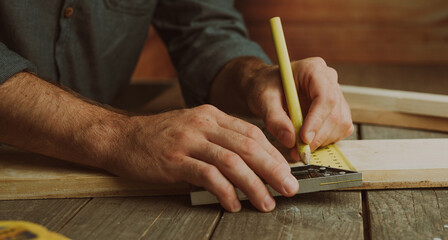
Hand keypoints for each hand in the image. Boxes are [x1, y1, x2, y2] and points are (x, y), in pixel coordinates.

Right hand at [107, 105, 298, 211]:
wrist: (121, 137)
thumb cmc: (159, 137)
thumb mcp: (194, 128)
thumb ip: (220, 139)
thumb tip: (251, 161)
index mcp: (212, 115)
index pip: (252, 133)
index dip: (274, 154)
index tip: (287, 172)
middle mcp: (204, 124)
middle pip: (248, 146)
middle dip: (274, 169)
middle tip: (289, 188)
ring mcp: (189, 140)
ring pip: (232, 162)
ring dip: (254, 184)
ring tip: (266, 202)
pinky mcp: (174, 159)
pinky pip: (207, 175)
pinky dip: (224, 191)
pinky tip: (232, 203)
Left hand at [246, 57, 352, 159]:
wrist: (268, 87)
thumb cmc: (265, 87)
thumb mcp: (263, 100)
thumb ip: (275, 119)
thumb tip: (290, 140)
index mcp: (313, 69)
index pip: (325, 97)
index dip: (316, 120)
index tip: (304, 139)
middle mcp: (329, 80)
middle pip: (334, 114)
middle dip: (317, 137)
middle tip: (297, 150)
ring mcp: (337, 94)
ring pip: (339, 124)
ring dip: (320, 140)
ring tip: (297, 144)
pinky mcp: (339, 110)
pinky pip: (340, 129)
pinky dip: (325, 140)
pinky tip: (307, 138)